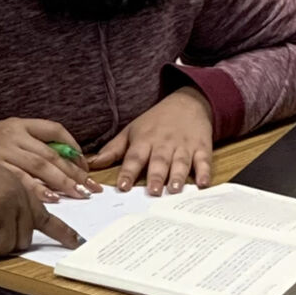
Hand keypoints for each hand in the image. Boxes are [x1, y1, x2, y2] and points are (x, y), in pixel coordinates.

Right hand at [0, 118, 101, 200]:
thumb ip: (13, 147)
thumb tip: (38, 164)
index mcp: (13, 126)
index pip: (53, 132)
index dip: (72, 149)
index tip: (84, 163)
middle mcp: (13, 139)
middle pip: (52, 156)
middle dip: (75, 174)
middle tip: (91, 188)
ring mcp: (4, 157)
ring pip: (42, 170)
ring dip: (63, 185)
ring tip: (79, 198)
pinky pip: (22, 185)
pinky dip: (38, 193)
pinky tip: (50, 203)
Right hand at [0, 150, 80, 260]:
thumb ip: (9, 199)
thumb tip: (16, 231)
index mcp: (18, 187)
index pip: (45, 214)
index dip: (61, 231)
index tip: (75, 241)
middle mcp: (15, 197)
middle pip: (22, 240)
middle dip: (0, 242)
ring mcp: (1, 209)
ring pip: (2, 248)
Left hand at [89, 86, 213, 194]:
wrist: (187, 102)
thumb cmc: (155, 121)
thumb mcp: (131, 131)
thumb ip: (113, 150)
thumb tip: (91, 164)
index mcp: (144, 140)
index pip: (134, 157)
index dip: (128, 172)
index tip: (122, 187)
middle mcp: (163, 143)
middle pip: (159, 161)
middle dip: (155, 176)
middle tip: (152, 192)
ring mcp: (184, 145)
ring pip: (181, 162)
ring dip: (178, 176)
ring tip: (174, 190)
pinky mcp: (202, 147)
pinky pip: (204, 160)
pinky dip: (204, 171)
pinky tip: (203, 184)